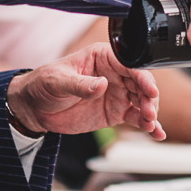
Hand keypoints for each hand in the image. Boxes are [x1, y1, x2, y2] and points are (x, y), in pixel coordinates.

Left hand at [8, 43, 163, 138]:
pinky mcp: (116, 112)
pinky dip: (147, 125)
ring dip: (150, 112)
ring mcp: (117, 94)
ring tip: (150, 125)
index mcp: (103, 57)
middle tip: (149, 112)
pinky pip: (136, 118)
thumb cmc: (44, 84)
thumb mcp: (58, 81)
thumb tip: (101, 84)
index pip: (129, 65)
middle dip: (150, 98)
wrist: (34, 108)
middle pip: (141, 83)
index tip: (150, 90)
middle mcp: (115, 74)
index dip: (142, 77)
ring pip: (143, 101)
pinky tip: (156, 133)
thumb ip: (80, 84)